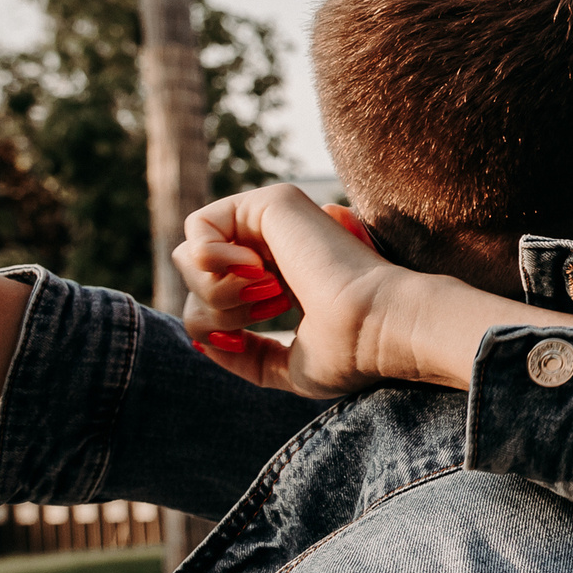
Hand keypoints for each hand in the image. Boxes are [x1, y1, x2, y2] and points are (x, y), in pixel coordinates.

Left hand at [174, 184, 418, 396]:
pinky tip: (257, 270)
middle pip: (196, 278)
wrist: (380, 324)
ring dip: (215, 288)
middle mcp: (280, 248)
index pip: (213, 299)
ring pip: (192, 255)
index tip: (243, 340)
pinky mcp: (272, 204)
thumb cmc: (352, 351)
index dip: (214, 327)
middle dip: (214, 310)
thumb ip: (249, 356)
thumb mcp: (289, 368)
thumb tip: (203, 343)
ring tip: (267, 292)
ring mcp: (277, 223)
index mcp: (286, 280)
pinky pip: (199, 227)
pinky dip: (210, 259)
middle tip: (267, 311)